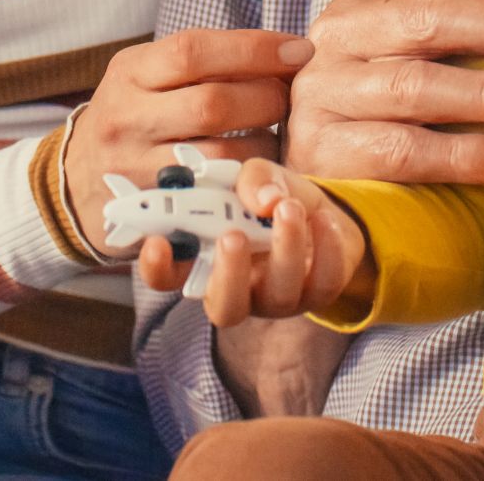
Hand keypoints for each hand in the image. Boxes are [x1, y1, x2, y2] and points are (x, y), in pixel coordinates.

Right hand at [66, 30, 311, 257]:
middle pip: (213, 105)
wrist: (72, 184)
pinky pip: (216, 201)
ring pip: (222, 159)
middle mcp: (126, 118)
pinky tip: (264, 176)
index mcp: (129, 72)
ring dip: (267, 147)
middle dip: (267, 99)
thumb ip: (202, 63)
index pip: (194, 51)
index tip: (300, 50)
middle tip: (289, 99)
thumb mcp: (146, 77)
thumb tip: (284, 51)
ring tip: (279, 139)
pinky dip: (249, 186)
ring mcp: (136, 170)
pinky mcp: (152, 213)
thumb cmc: (131, 118)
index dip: (254, 49)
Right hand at [140, 159, 366, 328]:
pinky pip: (322, 286)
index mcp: (206, 259)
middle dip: (228, 273)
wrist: (322, 211)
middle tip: (233, 235)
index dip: (157, 268)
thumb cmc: (274, 198)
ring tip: (288, 207)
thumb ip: (252, 178)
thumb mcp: (258, 176)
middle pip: (223, 306)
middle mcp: (238, 287)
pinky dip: (325, 249)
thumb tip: (264, 200)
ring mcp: (277, 298)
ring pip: (277, 297)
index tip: (158, 242)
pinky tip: (323, 218)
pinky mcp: (317, 295)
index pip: (168, 278)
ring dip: (283, 249)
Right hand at [285, 0, 483, 180]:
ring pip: (415, 86)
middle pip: (425, 19)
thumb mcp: (416, 45)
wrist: (307, 174)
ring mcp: (324, 93)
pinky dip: (462, 154)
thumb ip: (465, 16)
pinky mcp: (322, 152)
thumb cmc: (387, 100)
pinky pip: (401, 150)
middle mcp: (338, 35)